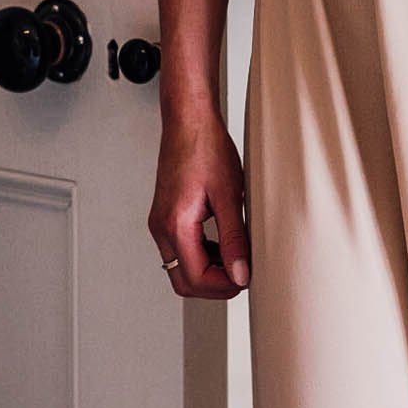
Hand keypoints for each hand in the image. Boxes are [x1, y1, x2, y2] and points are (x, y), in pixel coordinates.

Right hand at [148, 112, 248, 299]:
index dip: (223, 286)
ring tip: (237, 259)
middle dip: (213, 286)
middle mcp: (161, 228)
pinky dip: (202, 256)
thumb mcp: (230, 196)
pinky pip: (181, 249)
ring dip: (207, 271)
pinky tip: (224, 244)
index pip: (195, 278)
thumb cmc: (207, 149)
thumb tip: (240, 274)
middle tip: (242, 276)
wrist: (188, 121)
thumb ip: (234, 239)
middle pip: (183, 280)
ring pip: (180, 267)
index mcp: (175, 224)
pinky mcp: (166, 215)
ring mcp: (160, 222)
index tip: (246, 279)